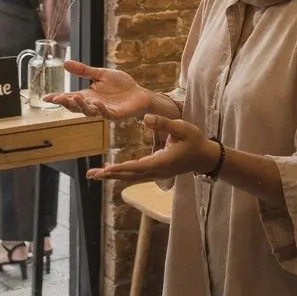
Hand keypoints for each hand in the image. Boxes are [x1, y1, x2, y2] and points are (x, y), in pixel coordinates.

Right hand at [45, 60, 150, 120]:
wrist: (139, 94)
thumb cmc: (120, 85)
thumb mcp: (100, 74)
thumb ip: (84, 71)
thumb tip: (65, 63)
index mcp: (88, 95)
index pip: (70, 97)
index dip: (59, 98)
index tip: (46, 98)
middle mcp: (93, 104)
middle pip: (76, 106)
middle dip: (67, 103)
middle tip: (57, 99)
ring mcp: (104, 111)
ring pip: (89, 112)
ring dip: (82, 106)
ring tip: (76, 98)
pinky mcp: (116, 114)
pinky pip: (107, 113)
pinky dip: (101, 109)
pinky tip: (97, 103)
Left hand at [86, 113, 219, 182]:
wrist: (205, 157)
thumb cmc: (194, 141)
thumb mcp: (182, 128)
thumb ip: (163, 123)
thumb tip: (146, 118)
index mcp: (161, 162)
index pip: (137, 166)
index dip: (121, 168)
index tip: (106, 169)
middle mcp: (156, 171)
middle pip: (129, 175)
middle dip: (110, 175)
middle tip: (91, 174)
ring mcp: (156, 174)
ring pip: (130, 177)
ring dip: (112, 176)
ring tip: (94, 175)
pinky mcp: (156, 172)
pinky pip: (135, 175)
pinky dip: (122, 173)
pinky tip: (111, 171)